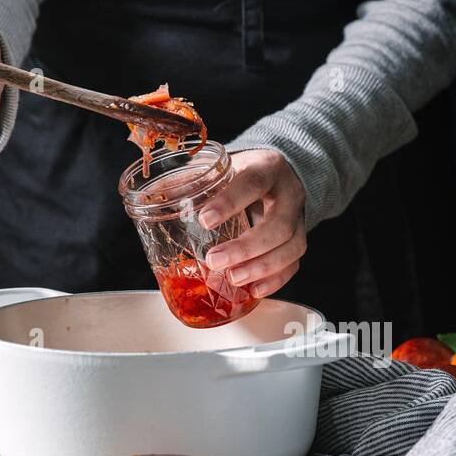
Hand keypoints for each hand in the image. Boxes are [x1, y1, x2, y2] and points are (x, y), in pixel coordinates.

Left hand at [201, 148, 305, 297]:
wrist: (276, 173)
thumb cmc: (242, 172)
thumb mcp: (222, 166)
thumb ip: (194, 178)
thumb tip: (156, 196)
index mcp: (267, 167)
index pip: (253, 183)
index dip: (230, 203)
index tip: (204, 221)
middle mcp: (289, 193)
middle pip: (278, 225)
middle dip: (246, 248)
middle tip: (215, 261)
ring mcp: (299, 218)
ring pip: (293, 247)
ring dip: (263, 268)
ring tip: (234, 278)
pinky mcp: (298, 238)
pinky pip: (295, 263)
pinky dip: (276, 280)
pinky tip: (254, 289)